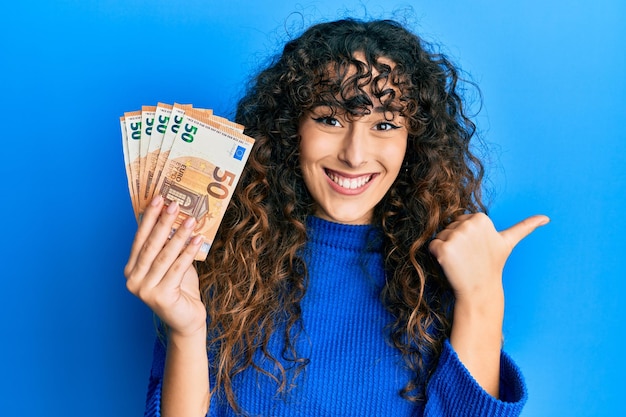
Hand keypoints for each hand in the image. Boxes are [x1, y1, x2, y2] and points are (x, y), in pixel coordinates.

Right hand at [124, 195, 206, 336]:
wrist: (186, 320)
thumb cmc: (180, 289)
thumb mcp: (172, 263)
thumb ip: (168, 245)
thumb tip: (175, 216)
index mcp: (131, 269)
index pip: (140, 238)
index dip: (149, 218)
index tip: (158, 198)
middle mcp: (133, 279)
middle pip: (150, 245)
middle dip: (163, 222)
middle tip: (174, 204)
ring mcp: (145, 290)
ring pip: (164, 256)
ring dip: (178, 235)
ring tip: (191, 219)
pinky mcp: (160, 297)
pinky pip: (177, 269)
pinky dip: (188, 253)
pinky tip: (197, 239)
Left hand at [428, 213, 548, 302]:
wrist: (480, 289)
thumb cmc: (492, 264)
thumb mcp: (508, 242)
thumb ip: (525, 227)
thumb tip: (547, 218)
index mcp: (481, 218)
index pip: (460, 221)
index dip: (466, 236)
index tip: (477, 248)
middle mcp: (468, 224)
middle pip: (449, 227)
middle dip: (456, 242)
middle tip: (469, 257)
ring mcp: (455, 236)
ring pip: (440, 236)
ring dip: (446, 249)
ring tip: (461, 261)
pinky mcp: (443, 248)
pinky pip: (431, 246)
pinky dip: (436, 255)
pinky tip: (450, 264)